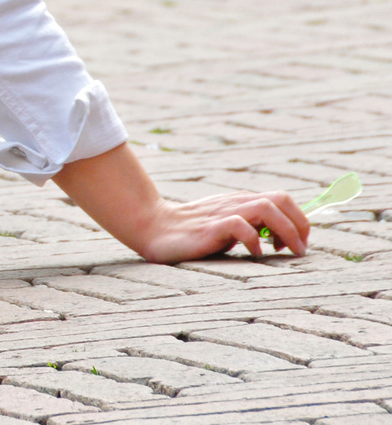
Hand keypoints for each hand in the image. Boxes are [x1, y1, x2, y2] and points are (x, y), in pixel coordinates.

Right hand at [128, 190, 309, 262]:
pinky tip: (254, 255)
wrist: (154, 227)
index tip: (296, 244)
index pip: (282, 200)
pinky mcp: (211, 226)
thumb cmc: (192, 232)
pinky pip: (240, 226)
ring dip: (285, 231)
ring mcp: (223, 213)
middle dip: (299, 225)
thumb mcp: (226, 225)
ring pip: (266, 208)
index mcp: (242, 201)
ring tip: (283, 251)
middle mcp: (236, 203)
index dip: (298, 220)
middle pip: (281, 200)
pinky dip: (254, 241)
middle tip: (299, 249)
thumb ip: (249, 226)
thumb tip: (280, 238)